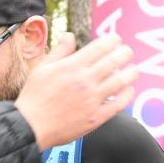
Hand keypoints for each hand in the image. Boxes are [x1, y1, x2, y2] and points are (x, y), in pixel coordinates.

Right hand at [14, 34, 137, 149]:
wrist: (30, 126)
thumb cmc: (34, 97)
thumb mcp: (42, 68)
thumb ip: (59, 51)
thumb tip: (70, 36)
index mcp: (72, 66)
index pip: (100, 47)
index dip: (112, 40)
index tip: (116, 39)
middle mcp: (85, 81)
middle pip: (114, 61)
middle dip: (125, 53)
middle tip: (127, 52)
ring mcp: (92, 100)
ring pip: (121, 82)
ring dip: (131, 73)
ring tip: (133, 70)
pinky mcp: (96, 117)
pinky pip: (118, 104)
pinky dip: (127, 95)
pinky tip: (129, 90)